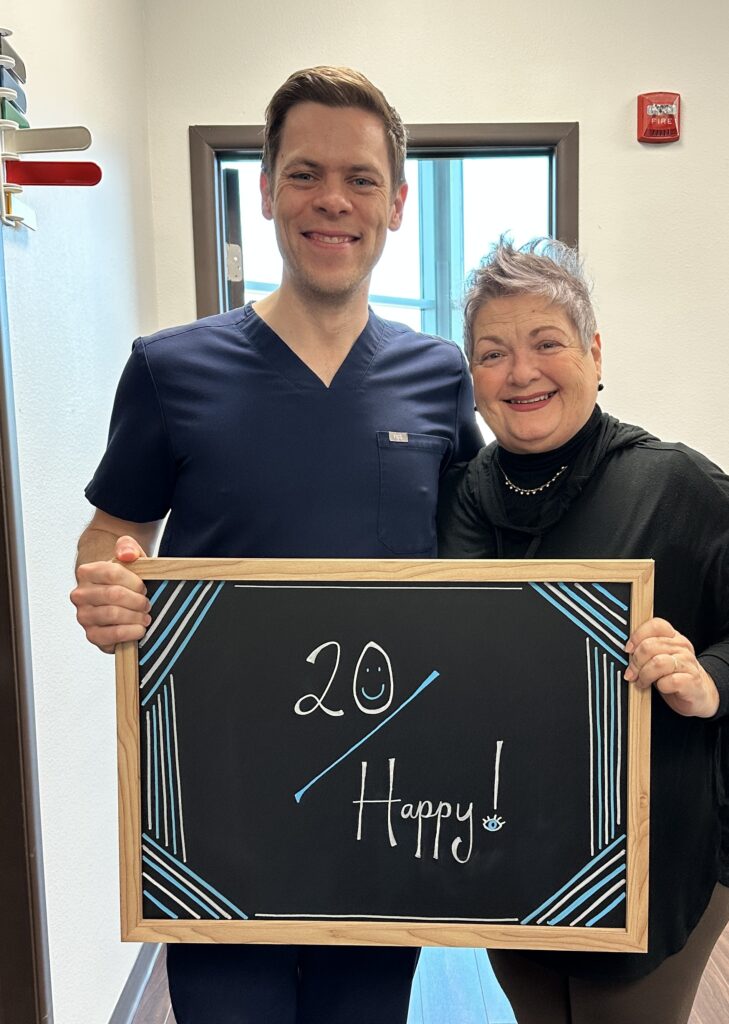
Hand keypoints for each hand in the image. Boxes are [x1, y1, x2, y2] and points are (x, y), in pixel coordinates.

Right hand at [70, 535, 150, 652]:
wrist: (117, 598)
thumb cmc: (124, 578)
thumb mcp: (129, 556)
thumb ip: (128, 547)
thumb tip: (127, 554)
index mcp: (86, 572)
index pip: (113, 573)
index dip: (135, 582)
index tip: (143, 587)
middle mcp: (80, 594)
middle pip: (114, 595)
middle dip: (138, 600)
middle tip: (147, 604)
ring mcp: (84, 616)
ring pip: (113, 614)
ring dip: (136, 616)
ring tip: (145, 615)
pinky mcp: (92, 635)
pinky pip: (113, 635)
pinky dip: (131, 632)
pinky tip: (139, 628)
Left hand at [624, 617, 719, 717]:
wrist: (699, 694)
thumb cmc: (672, 675)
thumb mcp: (658, 657)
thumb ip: (645, 650)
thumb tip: (624, 650)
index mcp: (673, 637)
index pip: (655, 625)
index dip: (637, 636)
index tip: (628, 650)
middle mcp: (682, 647)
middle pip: (650, 646)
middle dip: (635, 662)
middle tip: (631, 673)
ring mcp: (688, 663)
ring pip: (658, 663)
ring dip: (644, 675)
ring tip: (641, 682)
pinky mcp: (692, 681)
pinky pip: (670, 681)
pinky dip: (661, 686)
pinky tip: (660, 688)